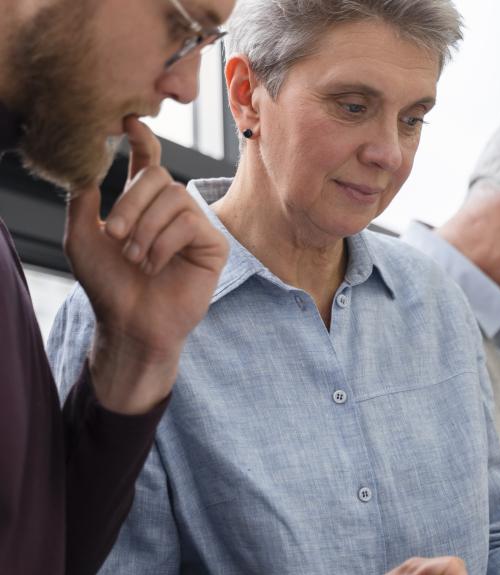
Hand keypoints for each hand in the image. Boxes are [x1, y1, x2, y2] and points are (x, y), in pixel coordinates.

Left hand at [64, 116, 227, 413]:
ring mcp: (195, 226)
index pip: (149, 161)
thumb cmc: (108, 286)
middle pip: (159, 177)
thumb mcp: (82, 237)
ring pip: (176, 198)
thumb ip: (83, 198)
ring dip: (147, 229)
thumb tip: (88, 159)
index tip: (128, 121)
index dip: (143, 139)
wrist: (132, 323)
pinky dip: (166, 243)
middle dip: (132, 203)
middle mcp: (172, 211)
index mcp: (143, 205)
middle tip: (116, 237)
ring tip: (136, 259)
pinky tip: (156, 266)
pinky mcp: (213, 245)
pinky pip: (190, 223)